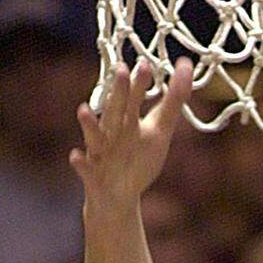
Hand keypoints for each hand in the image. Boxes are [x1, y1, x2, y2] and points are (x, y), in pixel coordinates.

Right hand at [70, 59, 193, 208]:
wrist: (118, 198)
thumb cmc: (138, 159)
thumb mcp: (160, 131)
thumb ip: (173, 101)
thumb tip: (186, 64)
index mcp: (127, 121)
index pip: (134, 100)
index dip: (139, 84)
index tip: (146, 65)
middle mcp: (112, 133)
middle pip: (115, 111)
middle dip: (119, 93)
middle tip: (121, 69)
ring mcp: (100, 153)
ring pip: (94, 136)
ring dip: (89, 124)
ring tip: (83, 110)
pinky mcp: (92, 176)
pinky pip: (84, 169)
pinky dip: (80, 163)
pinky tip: (76, 155)